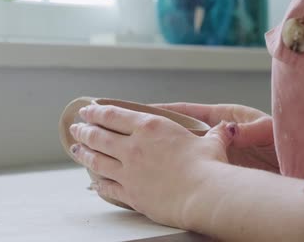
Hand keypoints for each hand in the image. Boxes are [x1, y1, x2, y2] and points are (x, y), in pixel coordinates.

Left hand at [68, 104, 232, 227]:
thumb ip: (217, 134)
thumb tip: (228, 128)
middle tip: (76, 129)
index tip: (86, 111)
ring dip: (83, 154)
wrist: (204, 194)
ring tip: (75, 150)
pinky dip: (98, 184)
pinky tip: (93, 183)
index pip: (113, 115)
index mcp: (150, 127)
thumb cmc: (209, 166)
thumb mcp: (213, 143)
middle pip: (99, 136)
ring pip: (96, 160)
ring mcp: (129, 171)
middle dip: (84, 131)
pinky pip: (107, 187)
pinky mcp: (131, 193)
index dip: (96, 112)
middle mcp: (133, 147)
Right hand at [152, 103, 278, 172]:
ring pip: (186, 151)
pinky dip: (181, 169)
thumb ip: (252, 130)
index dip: (166, 110)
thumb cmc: (290, 144)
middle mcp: (219, 135)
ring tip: (141, 154)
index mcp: (227, 119)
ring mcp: (220, 154)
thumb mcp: (271, 132)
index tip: (143, 109)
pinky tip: (164, 176)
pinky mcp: (222, 171)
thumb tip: (231, 132)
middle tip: (134, 130)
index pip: (190, 112)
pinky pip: (197, 168)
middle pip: (183, 131)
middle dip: (159, 130)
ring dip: (167, 151)